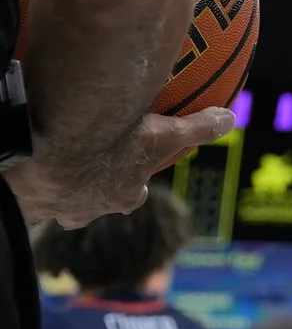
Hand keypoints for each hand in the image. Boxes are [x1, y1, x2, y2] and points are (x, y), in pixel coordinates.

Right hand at [5, 109, 235, 226]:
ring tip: (48, 162)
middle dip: (89, 191)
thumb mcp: (167, 133)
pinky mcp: (24, 197)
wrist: (59, 147)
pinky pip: (24, 189)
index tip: (129, 171)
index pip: (129, 195)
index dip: (130, 185)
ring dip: (54, 184)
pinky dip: (26, 175)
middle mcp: (85, 209)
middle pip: (89, 204)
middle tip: (85, 168)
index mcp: (120, 196)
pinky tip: (24, 155)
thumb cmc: (117, 144)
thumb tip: (230, 119)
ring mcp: (52, 205)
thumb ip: (199, 127)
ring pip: (53, 200)